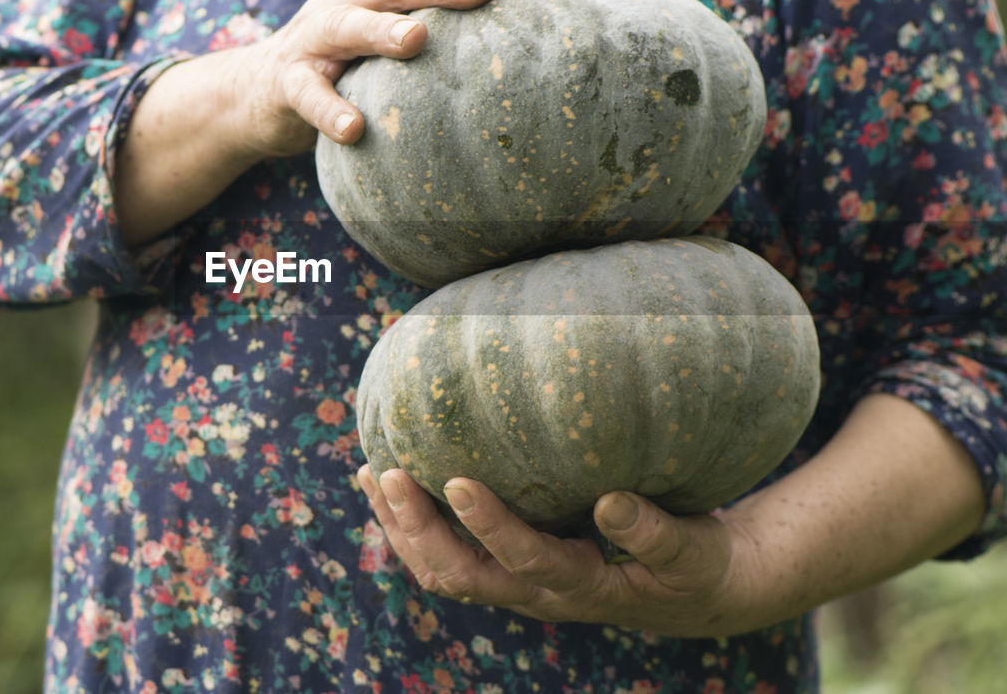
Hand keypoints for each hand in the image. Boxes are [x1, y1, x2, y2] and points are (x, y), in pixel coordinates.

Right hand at [238, 0, 532, 156]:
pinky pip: (308, 94)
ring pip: (346, 25)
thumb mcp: (388, 34)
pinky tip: (353, 128)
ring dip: (380, 30)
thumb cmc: (347, 63)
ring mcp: (313, 38)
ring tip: (415, 40)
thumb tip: (519, 38)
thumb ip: (436, 27)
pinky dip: (329, 109)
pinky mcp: (287, 82)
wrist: (259, 91)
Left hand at [357, 466, 762, 637]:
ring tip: (370, 474)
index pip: (527, 561)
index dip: (490, 525)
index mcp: (582, 587)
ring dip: (403, 528)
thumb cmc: (695, 564)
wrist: (691, 592)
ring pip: (445, 571)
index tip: (460, 480)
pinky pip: (450, 556)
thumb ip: (653, 532)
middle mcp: (538, 593)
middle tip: (387, 472)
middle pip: (462, 575)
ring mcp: (517, 585)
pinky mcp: (508, 570)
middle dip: (419, 528)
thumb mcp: (691, 551)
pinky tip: (392, 485)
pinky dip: (415, 525)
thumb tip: (610, 502)